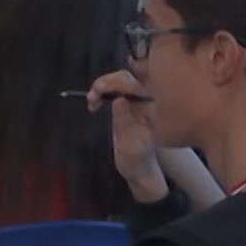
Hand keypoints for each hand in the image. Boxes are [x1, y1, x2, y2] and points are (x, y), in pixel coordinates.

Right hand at [87, 70, 166, 201]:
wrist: (138, 167)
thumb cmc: (137, 159)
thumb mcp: (130, 145)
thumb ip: (126, 122)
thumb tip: (120, 99)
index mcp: (154, 110)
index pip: (137, 85)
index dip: (117, 83)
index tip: (99, 93)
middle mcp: (149, 101)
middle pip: (127, 78)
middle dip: (106, 83)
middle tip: (91, 98)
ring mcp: (139, 101)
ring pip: (120, 81)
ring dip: (102, 86)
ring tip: (91, 101)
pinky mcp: (130, 103)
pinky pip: (116, 88)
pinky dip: (103, 91)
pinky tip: (94, 102)